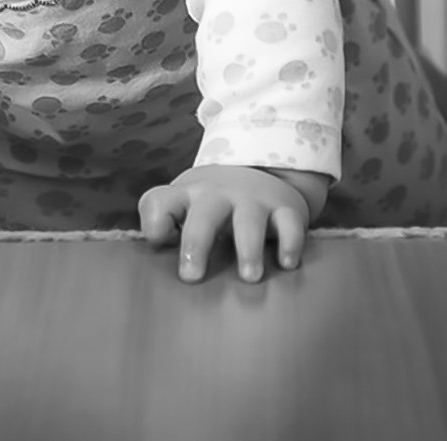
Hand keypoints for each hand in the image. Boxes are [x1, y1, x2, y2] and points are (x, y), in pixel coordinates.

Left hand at [140, 164, 323, 283]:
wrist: (261, 169)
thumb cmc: (211, 203)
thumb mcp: (184, 205)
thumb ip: (166, 228)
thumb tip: (156, 271)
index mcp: (186, 195)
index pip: (159, 202)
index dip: (156, 222)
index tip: (160, 243)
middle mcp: (217, 195)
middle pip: (203, 215)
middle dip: (196, 244)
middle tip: (191, 276)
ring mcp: (252, 200)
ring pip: (249, 220)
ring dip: (248, 247)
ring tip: (249, 277)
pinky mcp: (284, 208)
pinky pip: (289, 223)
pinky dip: (290, 243)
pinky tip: (286, 264)